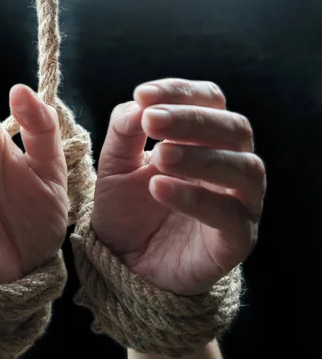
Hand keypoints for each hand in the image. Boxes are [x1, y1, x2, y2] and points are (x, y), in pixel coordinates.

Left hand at [92, 78, 265, 295]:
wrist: (126, 265)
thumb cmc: (128, 211)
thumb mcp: (115, 167)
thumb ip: (124, 133)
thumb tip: (138, 104)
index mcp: (207, 141)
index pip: (211, 102)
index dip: (181, 93)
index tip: (143, 95)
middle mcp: (232, 167)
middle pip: (234, 129)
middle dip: (192, 120)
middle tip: (153, 121)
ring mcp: (240, 204)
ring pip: (243, 169)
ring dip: (200, 157)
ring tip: (159, 156)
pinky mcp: (237, 240)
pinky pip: (230, 216)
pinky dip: (197, 199)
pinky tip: (160, 189)